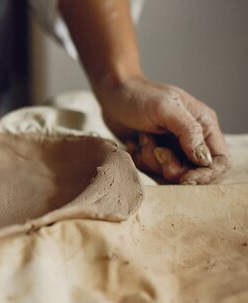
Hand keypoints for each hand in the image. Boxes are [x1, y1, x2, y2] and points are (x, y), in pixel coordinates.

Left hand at [97, 78, 229, 183]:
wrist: (112, 94)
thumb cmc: (139, 96)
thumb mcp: (166, 109)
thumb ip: (188, 132)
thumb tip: (204, 159)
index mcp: (204, 126)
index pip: (219, 161)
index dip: (205, 175)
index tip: (185, 179)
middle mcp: (191, 139)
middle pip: (193, 173)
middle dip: (172, 168)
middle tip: (156, 151)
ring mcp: (172, 148)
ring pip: (169, 174)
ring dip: (152, 161)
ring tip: (143, 138)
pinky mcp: (152, 155)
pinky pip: (151, 171)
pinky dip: (141, 160)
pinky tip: (134, 142)